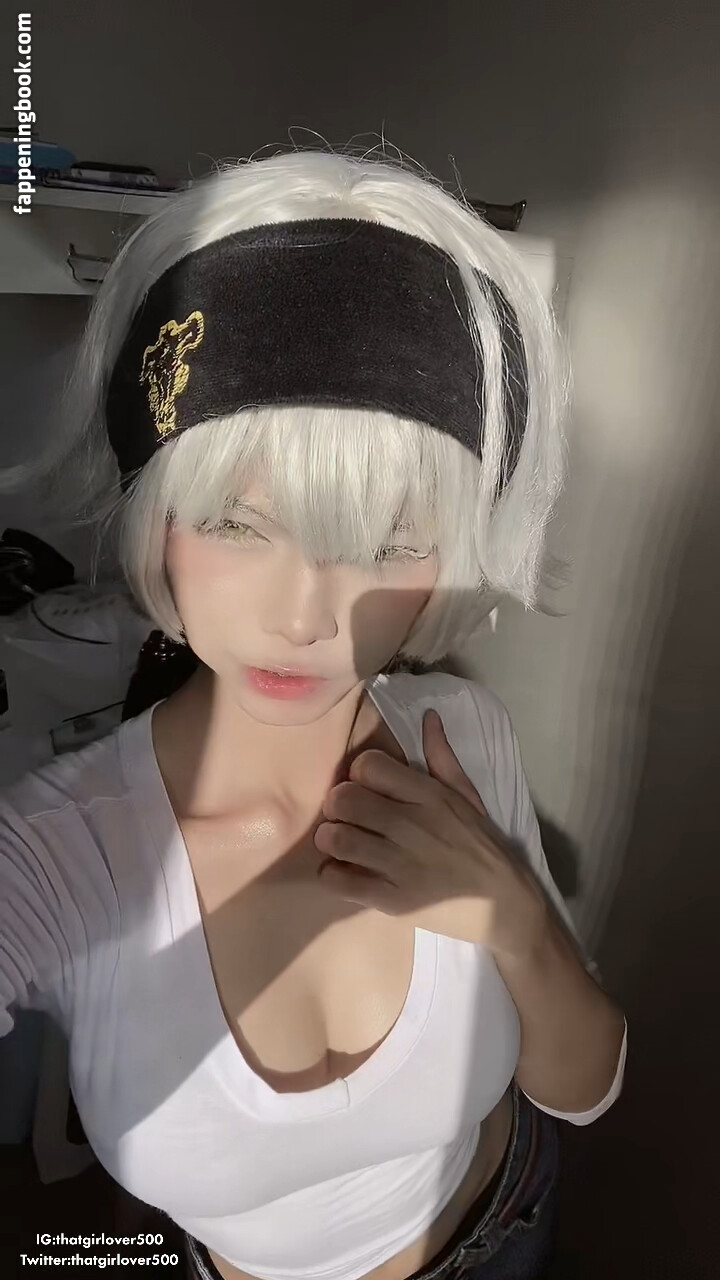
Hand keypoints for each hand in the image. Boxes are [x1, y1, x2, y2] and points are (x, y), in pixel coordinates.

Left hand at [314, 708, 547, 960]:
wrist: (504, 903)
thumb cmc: (481, 845)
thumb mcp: (467, 796)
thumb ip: (441, 757)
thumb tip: (428, 716)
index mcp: (428, 795)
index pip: (367, 765)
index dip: (358, 774)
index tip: (365, 787)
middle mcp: (412, 825)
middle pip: (343, 798)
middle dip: (337, 806)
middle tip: (346, 816)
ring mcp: (401, 865)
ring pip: (337, 838)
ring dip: (330, 839)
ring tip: (342, 844)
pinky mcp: (393, 900)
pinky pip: (340, 881)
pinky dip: (333, 875)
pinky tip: (345, 872)